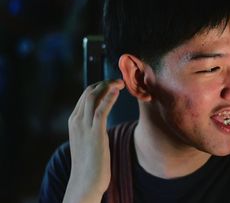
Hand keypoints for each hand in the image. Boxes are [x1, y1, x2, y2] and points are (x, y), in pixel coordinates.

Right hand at [63, 80, 124, 202]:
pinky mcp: (95, 133)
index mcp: (74, 121)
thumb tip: (100, 119)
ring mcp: (84, 126)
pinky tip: (118, 91)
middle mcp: (76, 120)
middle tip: (120, 81)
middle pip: (89, 92)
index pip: (85, 95)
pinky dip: (109, 97)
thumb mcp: (87, 140)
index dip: (100, 86)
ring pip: (94, 97)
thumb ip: (91, 127)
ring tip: (122, 83)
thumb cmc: (89, 162)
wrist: (85, 181)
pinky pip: (101, 110)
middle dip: (105, 82)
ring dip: (108, 86)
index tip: (113, 84)